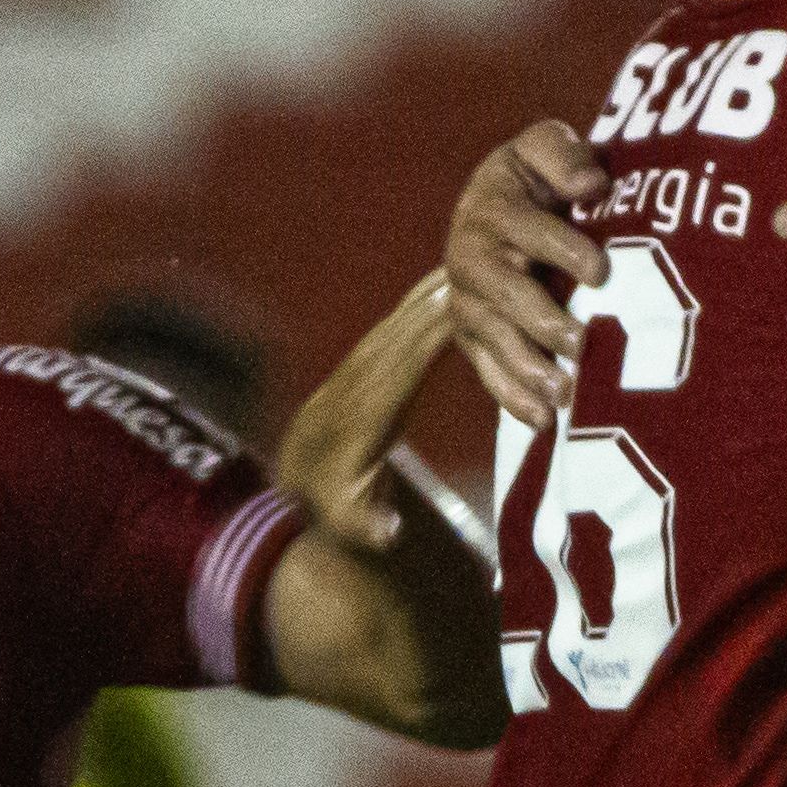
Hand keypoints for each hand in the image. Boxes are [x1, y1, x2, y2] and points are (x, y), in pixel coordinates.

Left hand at [276, 274, 456, 545]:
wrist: (299, 487)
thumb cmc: (337, 509)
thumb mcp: (352, 526)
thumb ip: (371, 527)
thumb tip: (388, 532)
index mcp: (363, 416)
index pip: (400, 370)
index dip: (428, 337)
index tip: (462, 307)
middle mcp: (360, 382)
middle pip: (405, 331)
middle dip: (441, 299)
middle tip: (486, 262)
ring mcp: (360, 367)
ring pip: (401, 320)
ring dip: (435, 289)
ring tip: (476, 254)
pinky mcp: (366, 363)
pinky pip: (400, 324)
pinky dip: (425, 299)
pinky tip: (450, 277)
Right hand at [443, 122, 611, 425]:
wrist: (497, 211)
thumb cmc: (537, 178)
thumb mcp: (544, 148)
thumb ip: (564, 156)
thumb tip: (592, 185)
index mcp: (493, 207)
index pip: (527, 229)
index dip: (562, 248)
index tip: (601, 271)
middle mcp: (472, 256)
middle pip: (506, 293)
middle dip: (544, 320)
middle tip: (584, 344)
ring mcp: (469, 301)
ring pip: (494, 338)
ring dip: (529, 368)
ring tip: (568, 393)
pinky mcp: (473, 337)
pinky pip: (487, 370)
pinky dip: (513, 398)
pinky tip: (546, 421)